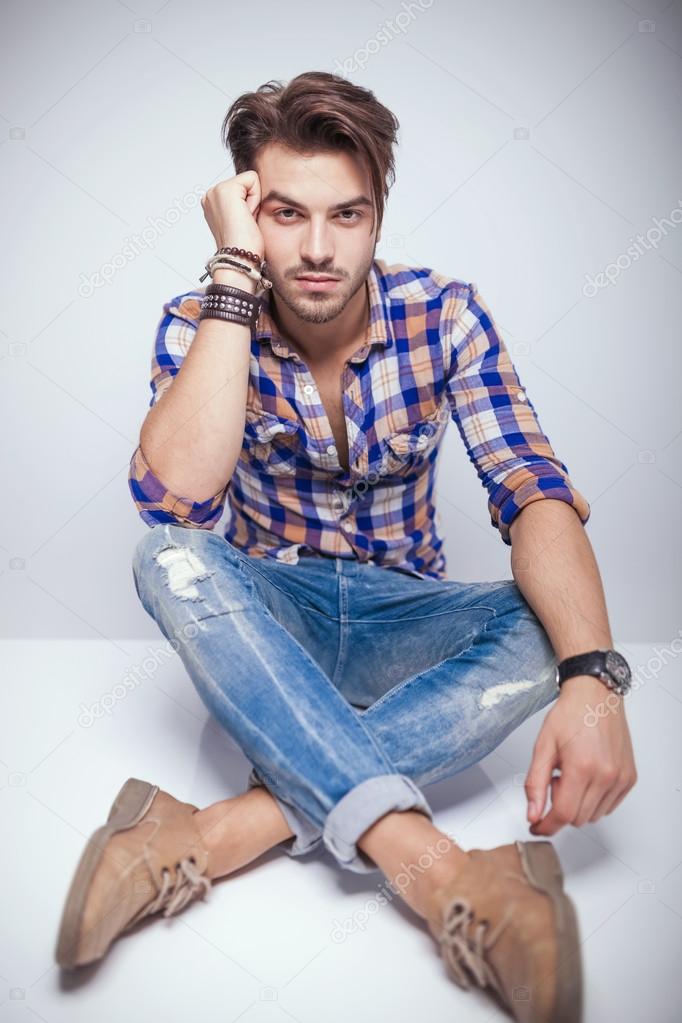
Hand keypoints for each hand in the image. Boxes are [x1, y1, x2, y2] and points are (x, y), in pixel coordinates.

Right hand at [200, 170, 264, 258]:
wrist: (240, 260)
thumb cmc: (244, 248)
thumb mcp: (242, 219)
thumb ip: (243, 204)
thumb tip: (253, 199)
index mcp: (213, 202)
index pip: (244, 188)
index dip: (251, 205)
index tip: (243, 224)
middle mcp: (211, 194)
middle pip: (247, 182)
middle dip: (252, 202)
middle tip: (245, 223)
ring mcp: (215, 191)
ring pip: (250, 181)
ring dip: (253, 202)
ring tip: (245, 221)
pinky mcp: (225, 189)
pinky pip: (253, 179)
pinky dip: (255, 199)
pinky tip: (246, 216)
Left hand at [524, 675, 637, 834]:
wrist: (596, 695)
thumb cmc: (570, 715)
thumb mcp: (543, 746)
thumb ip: (535, 783)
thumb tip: (533, 814)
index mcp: (582, 768)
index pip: (564, 815)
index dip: (546, 825)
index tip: (536, 826)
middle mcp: (606, 776)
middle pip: (578, 818)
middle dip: (560, 806)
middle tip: (556, 779)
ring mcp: (620, 779)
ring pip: (593, 816)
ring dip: (578, 804)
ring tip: (572, 774)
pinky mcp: (629, 778)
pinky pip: (608, 806)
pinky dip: (594, 800)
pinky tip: (587, 776)